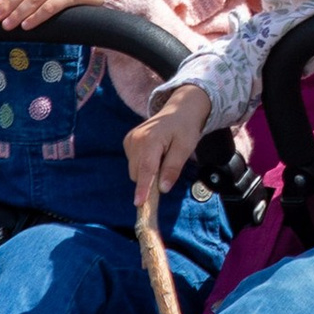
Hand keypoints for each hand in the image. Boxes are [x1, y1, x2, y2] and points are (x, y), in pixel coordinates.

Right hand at [127, 87, 212, 204]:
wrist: (179, 110)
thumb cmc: (185, 128)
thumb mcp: (185, 147)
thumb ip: (173, 168)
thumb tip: (163, 188)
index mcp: (151, 139)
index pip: (146, 169)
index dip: (143, 187)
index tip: (139, 203)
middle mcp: (135, 139)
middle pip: (139, 173)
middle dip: (151, 179)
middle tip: (168, 167)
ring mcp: (130, 140)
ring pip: (135, 170)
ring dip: (148, 171)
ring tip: (163, 156)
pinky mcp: (128, 141)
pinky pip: (133, 163)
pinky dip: (144, 164)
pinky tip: (155, 153)